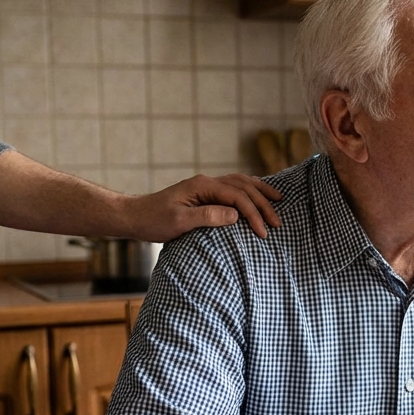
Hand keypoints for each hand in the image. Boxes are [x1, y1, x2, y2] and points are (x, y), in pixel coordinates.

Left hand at [124, 174, 281, 240]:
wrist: (135, 217)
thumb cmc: (154, 220)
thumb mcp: (179, 221)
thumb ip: (207, 216)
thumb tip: (235, 215)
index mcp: (203, 186)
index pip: (237, 197)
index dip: (253, 213)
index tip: (263, 232)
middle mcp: (207, 182)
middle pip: (244, 186)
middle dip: (263, 203)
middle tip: (278, 221)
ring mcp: (206, 187)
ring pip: (241, 183)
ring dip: (260, 193)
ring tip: (278, 200)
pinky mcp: (205, 194)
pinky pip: (233, 189)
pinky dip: (249, 192)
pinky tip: (257, 198)